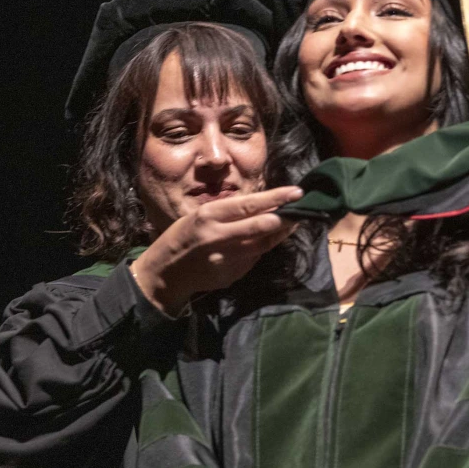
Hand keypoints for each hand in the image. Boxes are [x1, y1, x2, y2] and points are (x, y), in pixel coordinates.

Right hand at [130, 186, 303, 315]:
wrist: (166, 272)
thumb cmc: (184, 237)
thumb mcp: (200, 216)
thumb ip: (230, 213)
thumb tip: (265, 206)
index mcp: (209, 216)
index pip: (249, 204)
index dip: (276, 198)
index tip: (297, 192)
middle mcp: (217, 236)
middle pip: (260, 226)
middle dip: (285, 218)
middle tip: (302, 210)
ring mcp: (225, 259)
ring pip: (262, 245)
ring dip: (279, 234)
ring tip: (291, 224)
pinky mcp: (231, 275)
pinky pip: (253, 259)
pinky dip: (261, 250)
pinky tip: (265, 242)